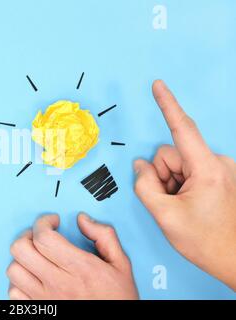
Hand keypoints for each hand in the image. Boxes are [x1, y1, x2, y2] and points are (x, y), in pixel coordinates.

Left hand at [6, 214, 137, 299]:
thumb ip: (104, 236)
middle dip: (28, 235)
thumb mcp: (121, 265)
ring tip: (35, 256)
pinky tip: (32, 277)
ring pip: (13, 270)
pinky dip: (18, 282)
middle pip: (21, 250)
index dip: (43, 222)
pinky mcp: (39, 311)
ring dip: (22, 258)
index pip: (44, 238)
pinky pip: (14, 293)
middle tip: (40, 236)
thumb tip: (82, 220)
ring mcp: (45, 299)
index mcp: (80, 268)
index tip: (52, 221)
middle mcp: (59, 284)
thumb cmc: (117, 299)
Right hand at [134, 80, 235, 289]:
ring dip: (170, 183)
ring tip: (181, 206)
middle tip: (168, 201)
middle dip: (161, 175)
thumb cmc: (208, 241)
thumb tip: (140, 166)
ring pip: (177, 164)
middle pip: (170, 154)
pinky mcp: (218, 176)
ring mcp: (219, 169)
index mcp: (207, 169)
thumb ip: (145, 186)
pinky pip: (187, 171)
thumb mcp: (165, 216)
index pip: (182, 128)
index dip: (168, 104)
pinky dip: (180, 186)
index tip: (158, 85)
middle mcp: (216, 163)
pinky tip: (188, 204)